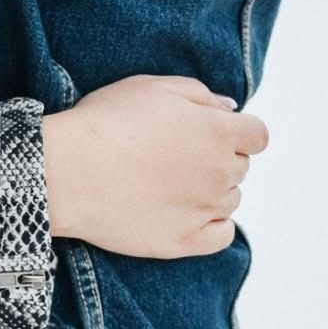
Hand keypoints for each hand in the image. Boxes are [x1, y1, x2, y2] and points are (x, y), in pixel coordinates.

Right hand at [42, 76, 268, 258]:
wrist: (70, 170)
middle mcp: (221, 173)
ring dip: (212, 189)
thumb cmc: (106, 121)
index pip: (257, 135)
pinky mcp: (186, 242)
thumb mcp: (153, 86)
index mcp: (218, 132)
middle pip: (241, 166)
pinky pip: (222, 236)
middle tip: (177, 152)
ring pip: (230, 199)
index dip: (238, 130)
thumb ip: (200, 94)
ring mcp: (206, 211)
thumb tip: (228, 108)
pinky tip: (191, 213)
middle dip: (218, 157)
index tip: (212, 130)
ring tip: (171, 181)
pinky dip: (214, 225)